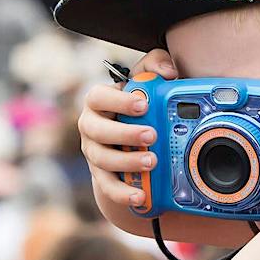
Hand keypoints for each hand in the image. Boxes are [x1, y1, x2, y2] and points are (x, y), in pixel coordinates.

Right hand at [76, 48, 177, 182]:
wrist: (127, 139)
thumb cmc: (135, 107)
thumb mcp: (144, 81)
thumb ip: (155, 64)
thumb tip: (168, 72)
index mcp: (98, 102)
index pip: (98, 97)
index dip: (118, 100)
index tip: (143, 104)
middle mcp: (91, 126)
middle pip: (98, 130)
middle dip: (125, 134)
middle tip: (152, 135)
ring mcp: (94, 152)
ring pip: (102, 159)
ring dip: (127, 161)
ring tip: (151, 162)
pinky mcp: (101, 175)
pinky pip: (107, 187)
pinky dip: (123, 193)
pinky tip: (140, 195)